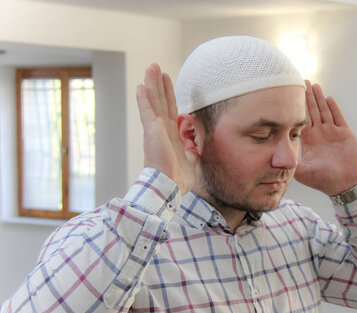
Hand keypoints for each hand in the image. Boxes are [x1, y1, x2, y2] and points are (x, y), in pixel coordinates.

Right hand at [136, 64, 196, 194]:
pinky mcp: (152, 130)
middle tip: (156, 67)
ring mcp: (155, 129)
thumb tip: (198, 144)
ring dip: (152, 84)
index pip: (170, 110)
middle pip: (161, 101)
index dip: (169, 95)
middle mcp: (161, 130)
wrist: (169, 186)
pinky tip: (142, 85)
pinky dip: (144, 98)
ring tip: (151, 67)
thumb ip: (193, 149)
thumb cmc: (178, 179)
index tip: (168, 81)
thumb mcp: (191, 160)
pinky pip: (147, 111)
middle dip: (159, 84)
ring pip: (154, 101)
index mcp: (170, 136)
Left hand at [294, 81, 356, 195]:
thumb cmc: (323, 180)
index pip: (301, 120)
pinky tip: (327, 98)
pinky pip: (338, 117)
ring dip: (319, 98)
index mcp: (309, 141)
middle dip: (306, 97)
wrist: (344, 185)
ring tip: (313, 85)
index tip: (289, 96)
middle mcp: (320, 134)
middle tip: (301, 82)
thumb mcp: (302, 172)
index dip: (295, 108)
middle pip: (312, 111)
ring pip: (324, 111)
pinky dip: (333, 108)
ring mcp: (333, 133)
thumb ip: (290, 163)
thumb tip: (273, 159)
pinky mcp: (345, 133)